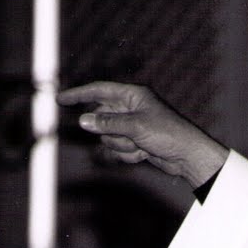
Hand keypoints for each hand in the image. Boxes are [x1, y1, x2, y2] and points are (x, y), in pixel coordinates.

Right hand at [57, 81, 229, 187]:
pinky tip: (145, 154)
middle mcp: (131, 109)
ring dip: (121, 145)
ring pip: (108, 137)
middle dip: (110, 131)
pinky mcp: (136, 143)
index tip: (60, 100)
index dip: (79, 94)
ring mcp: (133, 127)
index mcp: (133, 96)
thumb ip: (108, 122)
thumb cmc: (168, 134)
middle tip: (128, 136)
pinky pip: (118, 149)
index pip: (100, 90)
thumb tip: (84, 120)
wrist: (187, 157)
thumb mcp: (135, 126)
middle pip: (103, 118)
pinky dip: (128, 154)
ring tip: (140, 145)